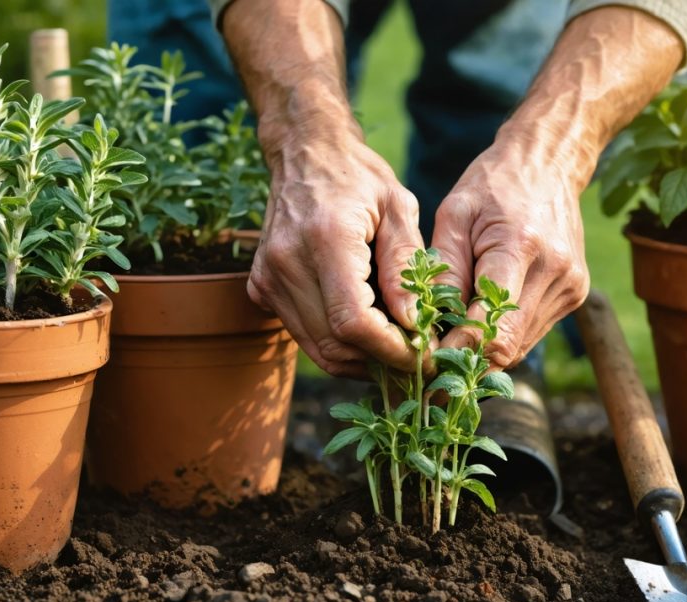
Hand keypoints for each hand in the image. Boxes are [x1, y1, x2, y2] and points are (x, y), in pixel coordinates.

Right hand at [248, 135, 422, 376]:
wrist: (305, 153)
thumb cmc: (359, 176)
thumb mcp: (398, 208)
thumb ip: (405, 266)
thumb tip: (415, 325)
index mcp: (325, 239)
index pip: (354, 321)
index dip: (391, 349)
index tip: (425, 355)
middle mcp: (287, 263)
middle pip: (335, 344)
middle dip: (381, 362)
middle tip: (418, 358)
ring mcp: (268, 279)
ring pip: (319, 349)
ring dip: (362, 360)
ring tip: (397, 349)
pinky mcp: (262, 289)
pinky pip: (305, 336)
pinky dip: (340, 344)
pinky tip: (369, 331)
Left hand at [427, 5, 684, 369]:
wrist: (549, 162)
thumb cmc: (492, 184)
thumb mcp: (454, 214)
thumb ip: (444, 269)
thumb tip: (429, 323)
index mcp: (520, 247)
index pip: (492, 326)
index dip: (459, 351)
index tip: (427, 360)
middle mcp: (554, 272)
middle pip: (507, 346)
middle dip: (467, 360)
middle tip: (432, 367)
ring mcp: (570, 286)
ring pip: (520, 347)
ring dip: (485, 350)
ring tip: (453, 342)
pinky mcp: (575, 294)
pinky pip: (531, 333)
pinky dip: (504, 335)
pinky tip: (482, 320)